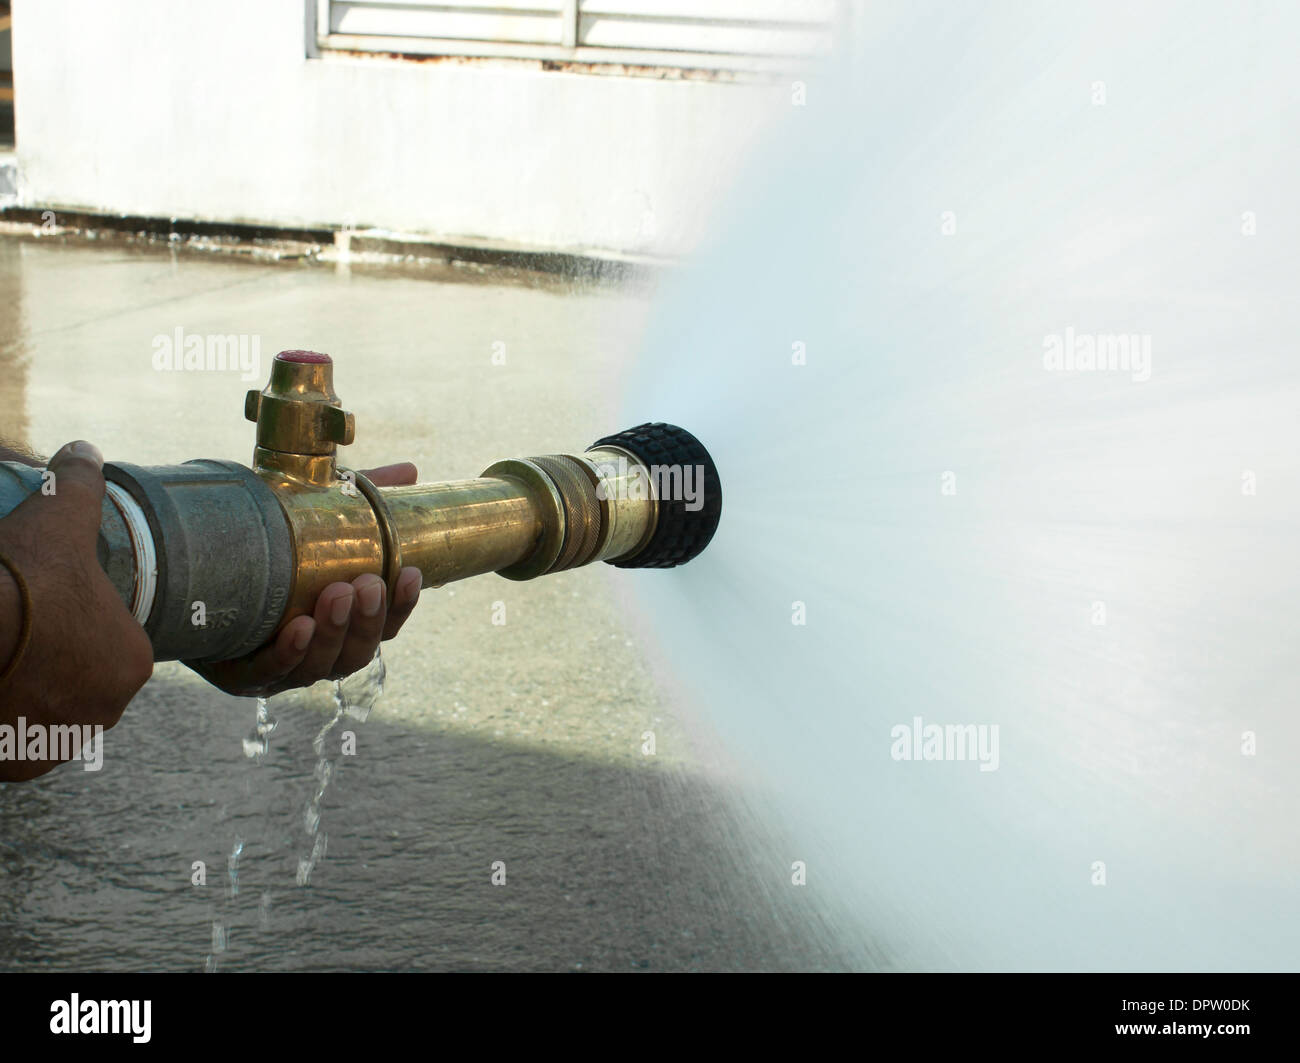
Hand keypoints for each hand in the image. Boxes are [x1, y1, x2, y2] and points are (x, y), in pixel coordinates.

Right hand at [0, 441, 154, 779]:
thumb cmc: (16, 580)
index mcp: (132, 662)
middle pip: (77, 682)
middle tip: (14, 632)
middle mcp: (105, 713)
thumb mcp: (54, 521)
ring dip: (26, 698)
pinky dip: (0, 727)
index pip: (108, 641)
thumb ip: (77, 486)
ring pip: (44, 714)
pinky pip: (10, 744)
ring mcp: (58, 745)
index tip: (42, 607)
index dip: (74, 623)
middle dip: (51, 663)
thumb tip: (84, 452)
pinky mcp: (12, 767)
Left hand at [185, 463, 423, 697]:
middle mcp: (316, 653)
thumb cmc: (260, 552)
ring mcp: (281, 670)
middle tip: (366, 585)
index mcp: (339, 625)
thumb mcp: (309, 522)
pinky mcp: (241, 677)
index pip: (383, 625)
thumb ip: (357, 502)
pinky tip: (300, 627)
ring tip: (337, 594)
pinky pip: (270, 671)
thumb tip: (409, 471)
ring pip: (321, 666)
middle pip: (357, 652)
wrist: (184, 575)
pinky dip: (290, 653)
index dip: (401, 605)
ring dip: (335, 633)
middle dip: (367, 620)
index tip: (410, 574)